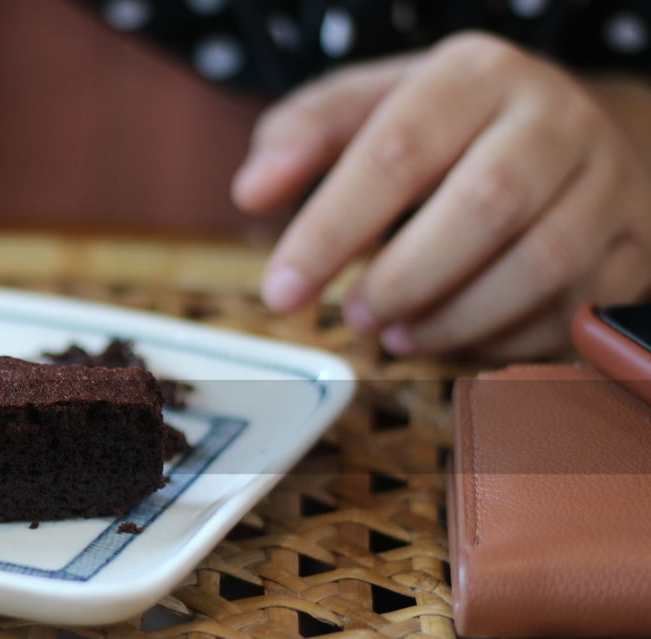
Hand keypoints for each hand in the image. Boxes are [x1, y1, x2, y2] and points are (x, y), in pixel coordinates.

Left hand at [232, 32, 650, 359]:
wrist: (579, 130)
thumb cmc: (450, 127)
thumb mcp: (372, 106)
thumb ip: (303, 136)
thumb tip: (251, 191)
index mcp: (476, 74)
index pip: (397, 150)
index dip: (331, 230)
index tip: (281, 290)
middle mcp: (554, 117)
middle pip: (483, 206)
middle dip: (403, 278)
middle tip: (354, 317)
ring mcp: (608, 181)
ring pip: (541, 263)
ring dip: (456, 318)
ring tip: (398, 335)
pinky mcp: (635, 242)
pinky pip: (577, 306)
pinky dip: (509, 338)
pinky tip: (460, 339)